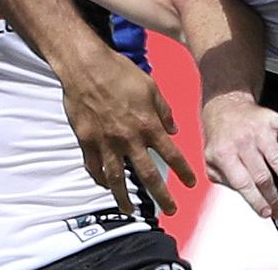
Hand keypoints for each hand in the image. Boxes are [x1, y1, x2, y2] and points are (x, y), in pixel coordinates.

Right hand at [59, 50, 195, 214]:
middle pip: (148, 175)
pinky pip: (94, 167)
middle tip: (171, 210)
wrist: (86, 67)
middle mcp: (129, 139)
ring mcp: (106, 143)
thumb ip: (164, 110)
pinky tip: (105, 185)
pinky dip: (100, 178)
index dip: (183, 171)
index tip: (191, 183)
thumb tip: (174, 129)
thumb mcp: (151, 86)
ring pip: (117, 179)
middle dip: (162, 196)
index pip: (171, 154)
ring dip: (125, 198)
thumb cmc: (120, 72)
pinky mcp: (87, 141)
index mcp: (148, 124)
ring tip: (129, 211)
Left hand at [202, 92, 277, 218]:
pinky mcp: (271, 118)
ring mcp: (258, 129)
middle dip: (273, 196)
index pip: (242, 182)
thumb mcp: (211, 160)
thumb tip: (243, 196)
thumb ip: (223, 180)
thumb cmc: (220, 137)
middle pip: (261, 174)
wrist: (224, 105)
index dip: (256, 200)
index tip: (266, 213)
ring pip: (276, 156)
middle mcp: (242, 141)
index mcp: (224, 153)